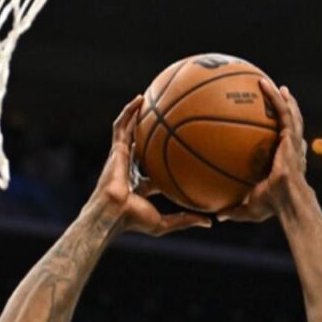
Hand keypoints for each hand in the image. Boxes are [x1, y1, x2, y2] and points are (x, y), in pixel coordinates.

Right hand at [92, 97, 208, 236]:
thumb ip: (185, 219)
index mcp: (140, 184)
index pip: (153, 168)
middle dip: (148, 132)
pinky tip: (140, 99)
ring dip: (136, 115)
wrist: (112, 213)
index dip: (162, 158)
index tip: (178, 148)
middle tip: (164, 117)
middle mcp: (130, 168)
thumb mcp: (164, 222)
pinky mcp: (115, 150)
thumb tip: (210, 223)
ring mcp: (121, 158)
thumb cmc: (133, 220)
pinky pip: (121, 126)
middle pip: (140, 144)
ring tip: (149, 98)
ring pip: (129, 131)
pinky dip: (128, 112)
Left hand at [218, 83, 308, 223]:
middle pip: (290, 126)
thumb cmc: (272, 205)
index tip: (277, 134)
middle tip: (277, 101)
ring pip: (290, 114)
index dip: (284, 139)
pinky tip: (266, 84)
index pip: (285, 148)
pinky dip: (275, 97)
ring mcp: (292, 142)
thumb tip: (218, 216)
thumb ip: (234, 209)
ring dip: (282, 98)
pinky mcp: (290, 135)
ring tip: (275, 86)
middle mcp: (291, 150)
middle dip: (285, 112)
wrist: (286, 199)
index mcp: (284, 163)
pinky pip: (283, 111)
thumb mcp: (249, 208)